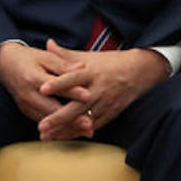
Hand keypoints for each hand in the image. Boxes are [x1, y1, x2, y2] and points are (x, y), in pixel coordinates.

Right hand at [0, 42, 85, 125]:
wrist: (5, 64)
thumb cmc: (30, 58)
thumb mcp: (46, 57)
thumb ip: (64, 64)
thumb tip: (83, 67)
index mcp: (33, 78)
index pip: (56, 87)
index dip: (72, 92)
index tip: (88, 96)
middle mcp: (28, 95)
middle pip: (51, 109)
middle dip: (71, 118)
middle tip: (89, 124)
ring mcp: (25, 105)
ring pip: (48, 120)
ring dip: (67, 127)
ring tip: (86, 131)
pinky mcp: (26, 111)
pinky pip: (44, 121)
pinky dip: (58, 128)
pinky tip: (74, 131)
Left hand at [35, 39, 169, 139]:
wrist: (139, 71)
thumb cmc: (110, 63)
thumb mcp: (90, 56)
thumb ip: (66, 54)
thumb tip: (48, 44)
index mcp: (92, 72)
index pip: (73, 78)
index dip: (58, 83)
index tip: (42, 88)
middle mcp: (99, 89)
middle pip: (77, 105)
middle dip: (58, 117)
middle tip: (41, 126)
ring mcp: (106, 103)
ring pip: (83, 119)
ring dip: (64, 129)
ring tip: (46, 136)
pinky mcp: (110, 113)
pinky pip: (91, 126)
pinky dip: (76, 132)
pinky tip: (61, 137)